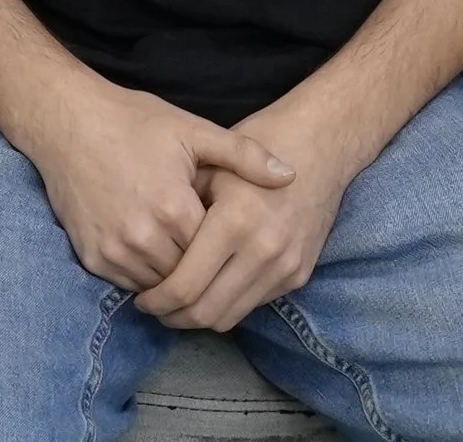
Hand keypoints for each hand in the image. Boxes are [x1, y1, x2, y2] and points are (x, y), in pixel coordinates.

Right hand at [20, 74, 295, 291]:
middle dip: (203, 267)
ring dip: (174, 276)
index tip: (234, 237)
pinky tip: (155, 251)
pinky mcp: (92, 257)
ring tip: (187, 255)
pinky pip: (128, 283)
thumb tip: (291, 176)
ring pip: (159, 286)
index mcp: (173, 208)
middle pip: (189, 276)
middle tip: (216, 256)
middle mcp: (143, 237)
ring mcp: (114, 251)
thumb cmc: (134, 122)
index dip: (226, 246)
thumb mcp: (193, 130)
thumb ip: (245, 155)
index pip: (215, 253)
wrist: (68, 122)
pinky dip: (144, 275)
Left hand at [135, 103, 353, 332]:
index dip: (156, 300)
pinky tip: (213, 287)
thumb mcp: (211, 163)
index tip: (140, 299)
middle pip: (206, 313)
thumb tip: (148, 253)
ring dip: (200, 318)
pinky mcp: (299, 274)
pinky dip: (229, 303)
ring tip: (179, 304)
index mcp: (234, 220)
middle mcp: (263, 249)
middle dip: (173, 317)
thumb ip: (181, 211)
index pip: (185, 287)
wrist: (322, 143)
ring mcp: (285, 265)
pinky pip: (254, 304)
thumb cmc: (258, 143)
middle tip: (154, 308)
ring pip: (230, 317)